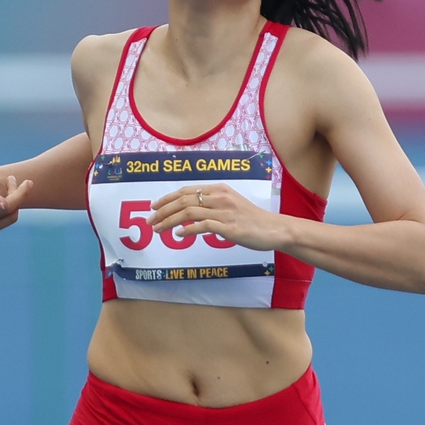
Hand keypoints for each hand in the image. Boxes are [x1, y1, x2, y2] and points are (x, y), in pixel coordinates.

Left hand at [150, 183, 291, 251]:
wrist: (273, 229)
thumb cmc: (252, 219)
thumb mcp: (231, 205)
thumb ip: (212, 205)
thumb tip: (191, 213)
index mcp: (218, 189)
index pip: (186, 190)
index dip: (167, 198)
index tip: (154, 207)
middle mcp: (219, 197)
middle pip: (183, 200)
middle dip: (163, 210)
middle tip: (150, 220)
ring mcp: (224, 212)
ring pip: (188, 212)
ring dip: (169, 221)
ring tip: (158, 230)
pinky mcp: (228, 227)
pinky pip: (202, 226)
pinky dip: (188, 230)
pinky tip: (178, 235)